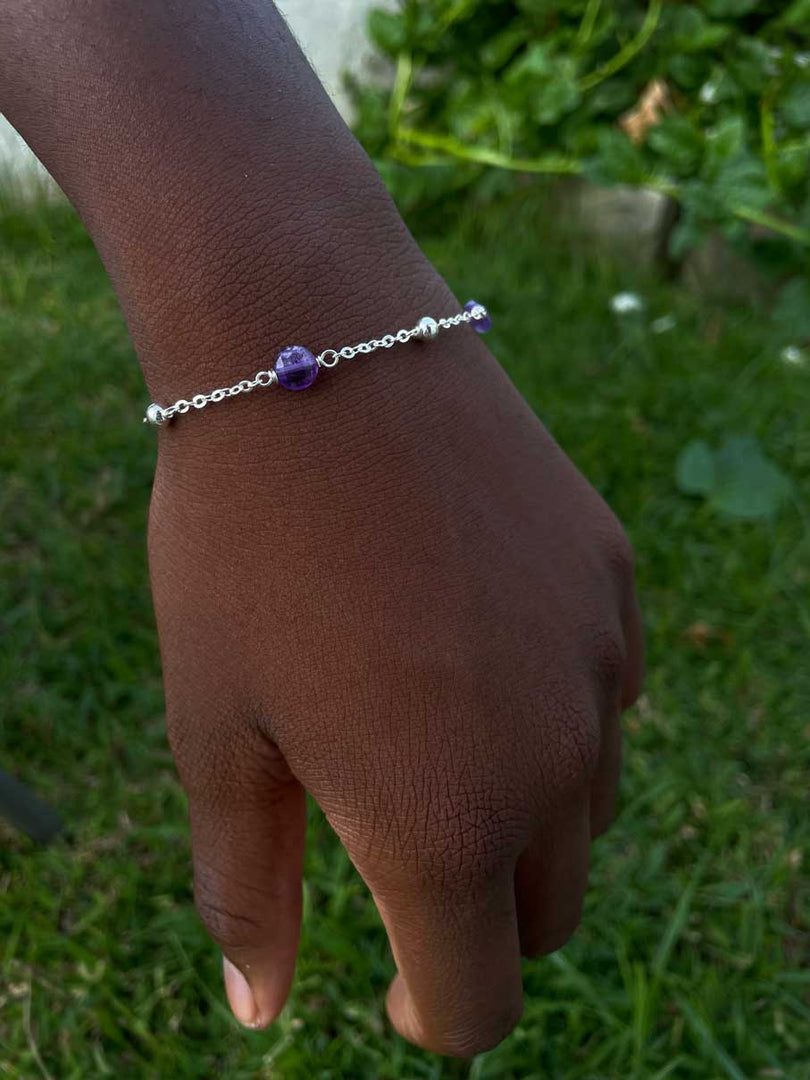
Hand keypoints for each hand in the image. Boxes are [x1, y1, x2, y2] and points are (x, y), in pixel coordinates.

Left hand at [147, 288, 642, 1056]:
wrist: (313, 351)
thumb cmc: (238, 550)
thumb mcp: (217, 732)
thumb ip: (249, 888)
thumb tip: (263, 1009)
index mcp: (445, 824)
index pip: (477, 1003)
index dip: (427, 1014)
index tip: (390, 987)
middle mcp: (555, 762)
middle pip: (544, 912)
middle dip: (475, 916)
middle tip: (398, 849)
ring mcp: (599, 663)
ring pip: (585, 806)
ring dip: (519, 812)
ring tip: (428, 730)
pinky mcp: (611, 582)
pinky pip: (604, 696)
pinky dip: (551, 714)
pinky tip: (475, 643)